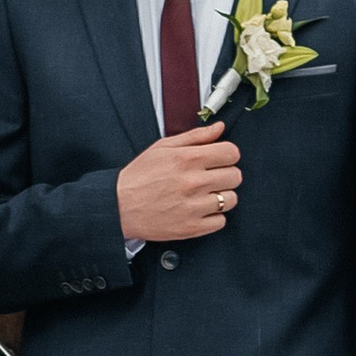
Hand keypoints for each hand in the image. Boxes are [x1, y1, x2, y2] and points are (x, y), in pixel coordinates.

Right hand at [116, 124, 242, 241]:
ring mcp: (194, 206)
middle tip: (212, 177)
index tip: (220, 159)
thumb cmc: (139, 177)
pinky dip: (213, 216)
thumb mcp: (163, 148)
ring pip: (231, 199)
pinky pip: (221, 221)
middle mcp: (193, 182)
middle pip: (235, 176)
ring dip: (222, 196)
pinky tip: (199, 209)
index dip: (227, 154)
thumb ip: (195, 136)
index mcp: (187, 159)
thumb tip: (219, 128)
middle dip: (226, 174)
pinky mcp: (192, 227)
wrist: (120, 206)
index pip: (231, 153)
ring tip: (205, 194)